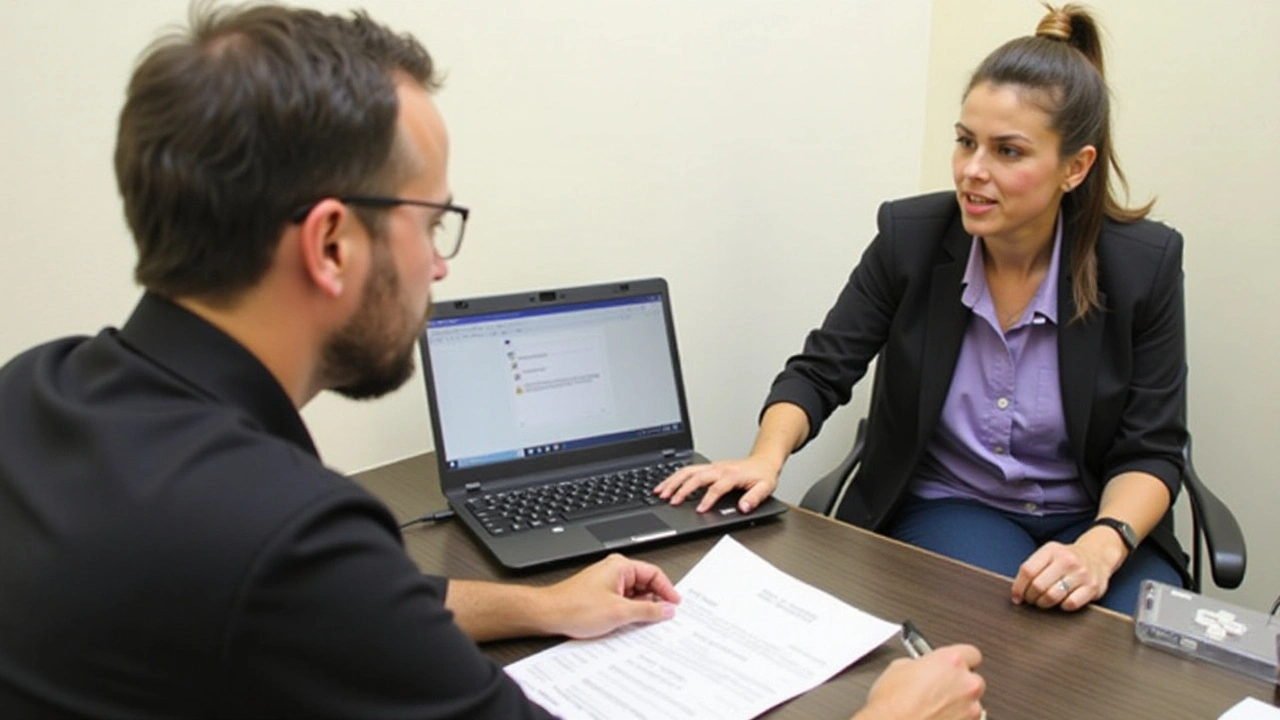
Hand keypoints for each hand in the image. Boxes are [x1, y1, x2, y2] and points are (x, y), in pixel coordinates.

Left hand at [540, 554, 679, 638]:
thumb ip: (647, 611)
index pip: (654, 574)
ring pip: (634, 595)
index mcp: (620, 566)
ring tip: (644, 623)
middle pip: (645, 584)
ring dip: (641, 608)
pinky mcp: (600, 595)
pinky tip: (629, 624)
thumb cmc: (575, 607)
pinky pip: (622, 601)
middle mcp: (613, 571)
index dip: (667, 590)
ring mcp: (606, 583)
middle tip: (663, 617)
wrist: (548, 614)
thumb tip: (666, 609)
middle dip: (655, 601)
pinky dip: (629, 612)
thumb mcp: (619, 612)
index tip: (675, 604)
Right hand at [652, 455, 779, 512]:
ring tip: (660, 492)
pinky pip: (688, 469)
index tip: (699, 510)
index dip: (707, 499)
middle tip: (671, 501)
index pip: (716, 488)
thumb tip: (744, 508)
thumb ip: (754, 498)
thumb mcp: (765, 488)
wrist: (763, 461)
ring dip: (673, 481)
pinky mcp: (708, 467)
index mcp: (731, 474)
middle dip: (681, 488)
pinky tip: (667, 483)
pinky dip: (675, 476)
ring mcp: (712, 466)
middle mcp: (719, 468)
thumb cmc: (763, 475)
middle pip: (695, 476)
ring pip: (687, 471)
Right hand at [852, 644, 985, 719]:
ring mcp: (970, 709)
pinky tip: (936, 717)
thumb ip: (921, 664)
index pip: (971, 653)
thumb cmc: (893, 703)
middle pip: (975, 680)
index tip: (954, 665)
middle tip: (941, 687)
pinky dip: (955, 718)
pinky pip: (966, 719)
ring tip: (936, 707)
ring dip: (959, 703)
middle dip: (960, 684)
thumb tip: (923, 667)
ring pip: (972, 703)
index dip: (962, 660)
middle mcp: (966, 684)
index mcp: (951, 662)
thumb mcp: (899, 667)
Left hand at [1011, 528, 1124, 610]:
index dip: (1018, 587)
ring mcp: (1081, 573)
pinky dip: (1062, 606)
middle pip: (1038, 586)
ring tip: (1043, 601)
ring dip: (1044, 603)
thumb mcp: (1048, 555)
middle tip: (1031, 600)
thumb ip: (1033, 569)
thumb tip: (1016, 594)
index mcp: (1051, 550)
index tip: (1016, 597)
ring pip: (1052, 596)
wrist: (1097, 555)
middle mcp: (1067, 560)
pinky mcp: (1092, 587)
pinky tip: (1062, 602)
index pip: (1027, 570)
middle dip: (1031, 598)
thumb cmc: (1066, 560)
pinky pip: (1070, 604)